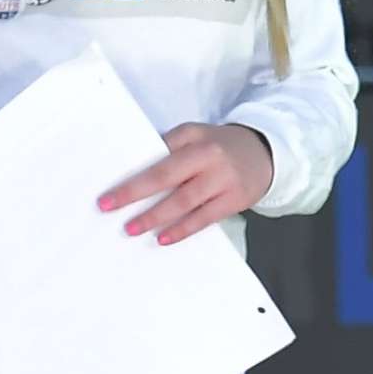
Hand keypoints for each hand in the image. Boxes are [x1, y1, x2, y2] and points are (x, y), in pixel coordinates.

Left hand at [99, 121, 273, 245]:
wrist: (264, 154)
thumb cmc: (218, 147)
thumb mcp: (195, 137)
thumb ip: (169, 149)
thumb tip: (133, 170)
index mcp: (192, 135)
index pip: (157, 150)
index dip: (133, 167)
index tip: (108, 182)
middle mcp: (208, 155)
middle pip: (165, 175)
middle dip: (133, 191)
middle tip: (108, 205)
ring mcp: (222, 179)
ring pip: (183, 200)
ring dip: (154, 216)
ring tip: (132, 227)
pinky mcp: (233, 200)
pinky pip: (203, 218)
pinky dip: (182, 229)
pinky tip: (163, 237)